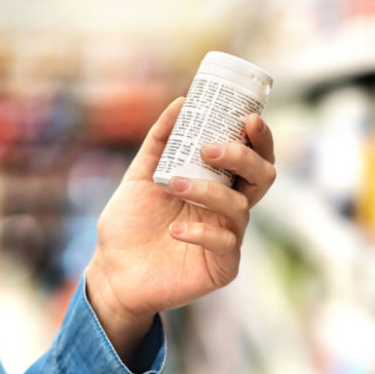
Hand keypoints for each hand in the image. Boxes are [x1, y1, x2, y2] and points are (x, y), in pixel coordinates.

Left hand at [86, 97, 275, 362]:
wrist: (112, 271)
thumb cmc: (129, 225)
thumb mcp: (140, 176)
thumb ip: (159, 142)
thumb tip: (181, 102)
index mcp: (216, 186)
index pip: (251, 158)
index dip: (259, 138)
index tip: (247, 117)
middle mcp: (227, 210)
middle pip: (262, 178)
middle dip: (244, 158)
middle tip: (210, 148)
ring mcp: (227, 238)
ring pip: (239, 207)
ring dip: (207, 191)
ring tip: (173, 184)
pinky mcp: (221, 267)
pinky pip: (225, 244)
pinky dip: (201, 232)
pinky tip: (174, 231)